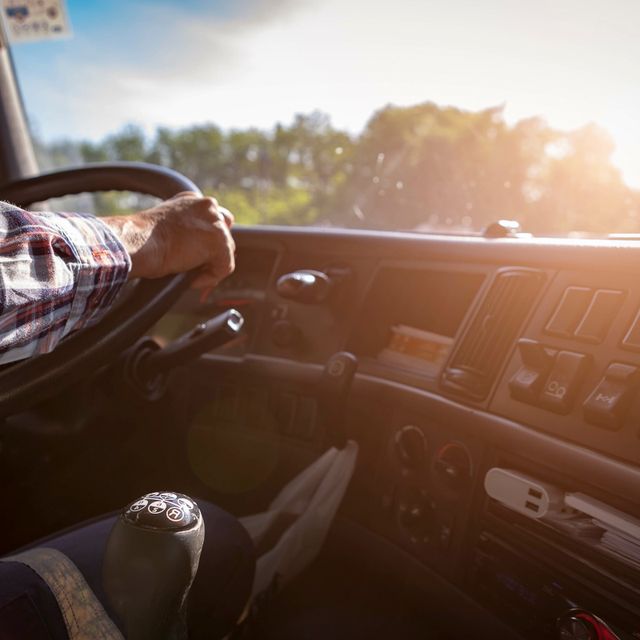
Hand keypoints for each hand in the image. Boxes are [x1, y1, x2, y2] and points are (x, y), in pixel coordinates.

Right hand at [104, 192, 234, 289]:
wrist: (138, 243)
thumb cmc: (142, 240)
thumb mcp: (166, 227)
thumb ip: (185, 231)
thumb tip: (197, 252)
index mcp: (192, 199)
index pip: (212, 220)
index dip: (206, 242)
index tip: (195, 258)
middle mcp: (207, 206)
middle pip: (224, 235)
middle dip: (213, 254)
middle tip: (197, 270)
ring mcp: (215, 223)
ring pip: (225, 252)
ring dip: (210, 267)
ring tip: (190, 276)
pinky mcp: (219, 242)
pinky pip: (224, 267)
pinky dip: (210, 278)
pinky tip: (192, 281)